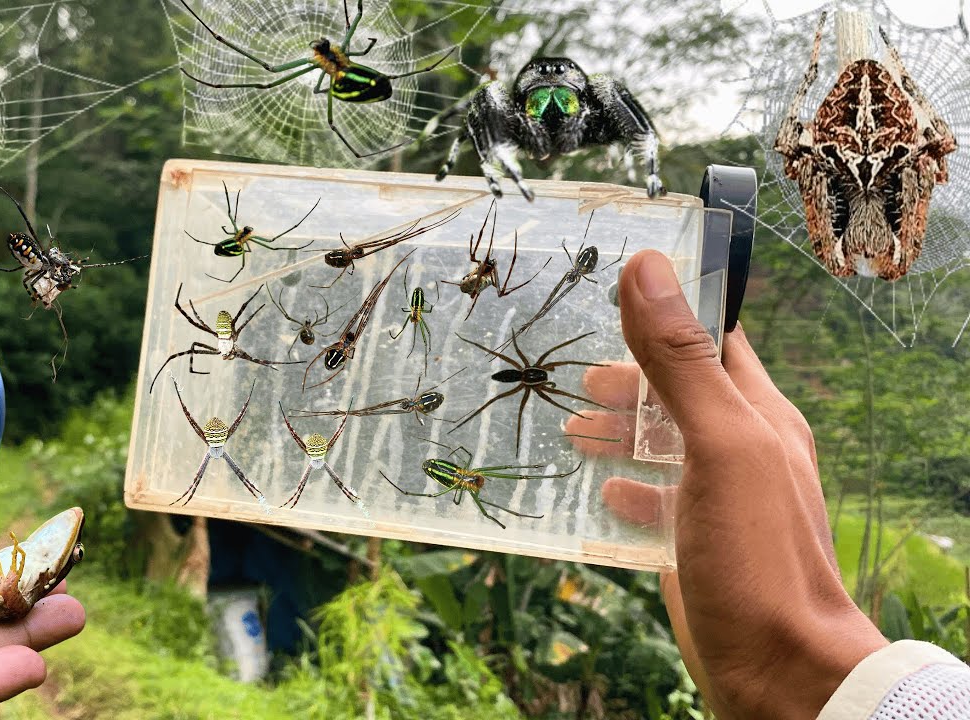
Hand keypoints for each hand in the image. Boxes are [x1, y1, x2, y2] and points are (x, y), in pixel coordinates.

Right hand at [566, 250, 886, 718]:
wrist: (778, 669)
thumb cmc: (758, 554)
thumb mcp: (719, 445)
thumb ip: (683, 362)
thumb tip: (648, 270)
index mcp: (759, 414)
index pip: (713, 338)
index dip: (666, 312)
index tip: (608, 296)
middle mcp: (742, 450)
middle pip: (678, 391)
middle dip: (628, 379)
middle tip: (575, 380)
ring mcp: (718, 499)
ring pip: (662, 445)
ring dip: (619, 431)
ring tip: (571, 429)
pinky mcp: (695, 543)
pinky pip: (655, 499)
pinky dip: (624, 486)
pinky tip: (599, 491)